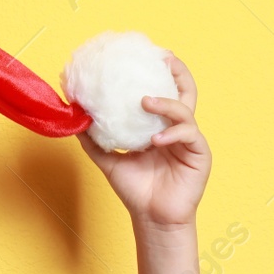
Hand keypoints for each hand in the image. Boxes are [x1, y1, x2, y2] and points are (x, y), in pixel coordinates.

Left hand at [76, 53, 211, 230]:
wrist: (151, 218)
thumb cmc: (135, 190)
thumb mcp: (109, 160)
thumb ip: (94, 139)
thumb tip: (74, 117)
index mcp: (160, 127)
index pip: (163, 94)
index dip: (159, 74)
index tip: (148, 55)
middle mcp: (177, 129)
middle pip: (185, 92)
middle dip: (177, 72)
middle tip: (164, 58)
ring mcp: (190, 141)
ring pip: (185, 111)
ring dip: (165, 103)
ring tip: (146, 101)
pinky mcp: (199, 154)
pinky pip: (188, 135)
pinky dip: (171, 134)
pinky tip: (155, 140)